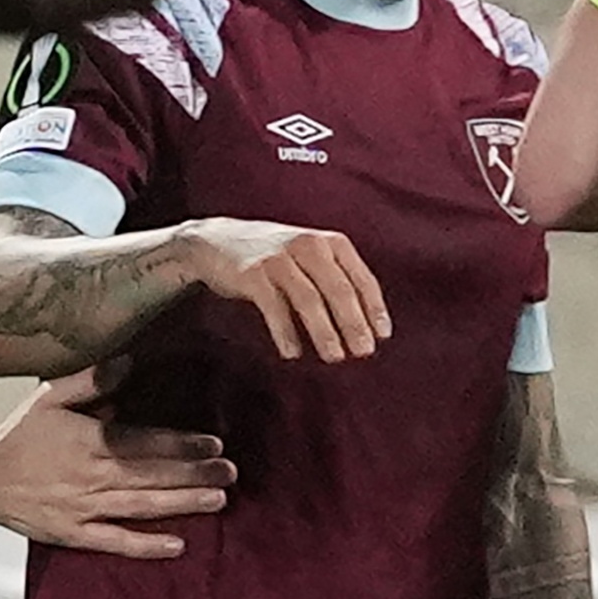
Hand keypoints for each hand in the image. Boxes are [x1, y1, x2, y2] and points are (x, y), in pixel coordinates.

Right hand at [0, 361, 234, 558]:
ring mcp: (83, 508)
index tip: (216, 445)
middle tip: (232, 473)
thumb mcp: (50, 398)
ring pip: (142, 507)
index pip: (145, 443)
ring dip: (183, 504)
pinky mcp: (73, 534)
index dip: (182, 445)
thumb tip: (130, 360)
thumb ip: (92, 381)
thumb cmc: (19, 436)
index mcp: (89, 442)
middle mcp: (91, 476)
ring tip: (219, 500)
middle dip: (196, 474)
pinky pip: (114, 542)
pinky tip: (177, 545)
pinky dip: (145, 546)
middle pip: (152, 475)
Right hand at [172, 218, 390, 362]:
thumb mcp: (312, 257)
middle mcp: (308, 246)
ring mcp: (279, 259)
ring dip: (324, 332)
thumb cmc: (275, 257)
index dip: (375, 309)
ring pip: (310, 300)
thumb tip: (367, 324)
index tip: (382, 335)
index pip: (362, 279)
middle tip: (364, 352)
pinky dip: (285, 332)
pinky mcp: (252, 274)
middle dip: (354, 324)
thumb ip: (337, 279)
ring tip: (334, 357)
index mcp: (331, 243)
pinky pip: (274, 308)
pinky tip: (292, 353)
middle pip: (339, 291)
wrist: (215, 241)